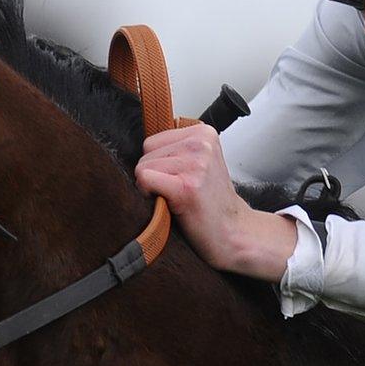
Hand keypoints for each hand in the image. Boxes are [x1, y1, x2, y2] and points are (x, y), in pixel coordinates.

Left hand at [134, 124, 296, 280]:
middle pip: (146, 151)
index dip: (158, 164)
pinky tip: (170, 204)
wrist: (233, 233)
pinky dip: (149, 195)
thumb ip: (175, 149)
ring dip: (153, 188)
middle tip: (178, 192)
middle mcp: (201, 143)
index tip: (178, 179)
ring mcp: (196, 163)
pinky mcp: (186, 186)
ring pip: (143, 166)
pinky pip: (144, 179)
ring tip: (178, 199)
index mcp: (204, 133)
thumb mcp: (199, 163)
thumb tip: (130, 148)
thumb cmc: (211, 204)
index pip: (152, 140)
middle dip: (154, 174)